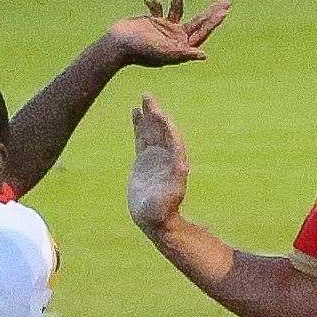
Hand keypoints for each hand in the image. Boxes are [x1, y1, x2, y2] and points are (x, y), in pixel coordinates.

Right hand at [104, 0, 231, 67]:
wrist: (117, 46)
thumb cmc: (139, 51)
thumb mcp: (163, 52)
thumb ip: (183, 54)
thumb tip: (204, 55)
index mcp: (180, 48)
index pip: (202, 33)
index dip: (214, 22)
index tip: (224, 10)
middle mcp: (175, 40)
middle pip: (198, 23)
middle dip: (212, 12)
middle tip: (227, 1)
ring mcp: (165, 31)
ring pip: (179, 10)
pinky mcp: (154, 22)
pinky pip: (160, 8)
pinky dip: (155, 3)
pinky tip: (148, 1)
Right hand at [128, 94, 189, 234]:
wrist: (154, 220)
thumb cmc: (160, 214)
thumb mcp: (166, 201)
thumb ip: (172, 186)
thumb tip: (182, 170)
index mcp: (176, 163)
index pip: (171, 138)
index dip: (165, 124)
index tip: (157, 112)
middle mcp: (167, 157)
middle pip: (161, 130)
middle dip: (155, 113)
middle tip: (147, 96)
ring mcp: (155, 157)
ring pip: (152, 131)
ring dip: (148, 115)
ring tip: (143, 99)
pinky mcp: (144, 160)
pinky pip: (142, 138)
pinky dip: (139, 125)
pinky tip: (135, 113)